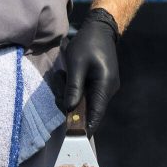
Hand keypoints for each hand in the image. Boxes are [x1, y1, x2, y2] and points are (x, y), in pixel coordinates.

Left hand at [64, 11, 119, 135]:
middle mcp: (109, 90)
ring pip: (86, 100)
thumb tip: (69, 109)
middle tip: (57, 88)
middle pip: (89, 109)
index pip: (96, 115)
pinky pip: (87, 92)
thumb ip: (73, 88)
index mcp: (105, 87)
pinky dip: (75, 88)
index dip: (85, 128)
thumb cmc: (88, 44)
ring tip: (61, 76)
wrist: (100, 28)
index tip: (73, 137)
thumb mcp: (76, 65)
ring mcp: (106, 86)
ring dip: (71, 94)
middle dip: (71, 104)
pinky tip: (67, 76)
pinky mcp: (102, 82)